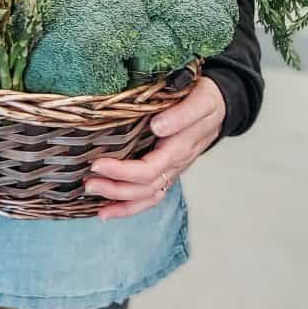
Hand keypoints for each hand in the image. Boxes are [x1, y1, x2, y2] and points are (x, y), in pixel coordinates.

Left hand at [83, 77, 225, 220]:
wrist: (220, 105)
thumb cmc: (206, 100)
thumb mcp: (200, 100)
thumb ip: (181, 114)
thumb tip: (158, 127)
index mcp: (180, 148)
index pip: (149, 170)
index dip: (122, 172)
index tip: (98, 163)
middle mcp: (176, 164)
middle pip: (144, 188)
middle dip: (114, 189)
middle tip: (87, 182)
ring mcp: (171, 170)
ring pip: (147, 196)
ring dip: (119, 200)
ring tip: (91, 196)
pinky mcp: (166, 170)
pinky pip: (149, 195)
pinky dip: (129, 205)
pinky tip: (108, 208)